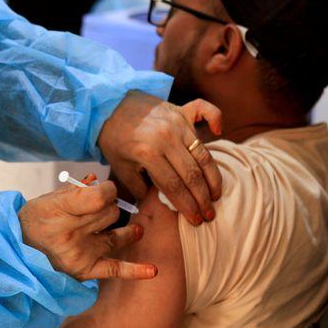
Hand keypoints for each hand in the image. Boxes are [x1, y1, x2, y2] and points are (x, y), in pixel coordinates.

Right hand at [19, 174, 156, 280]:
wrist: (16, 251)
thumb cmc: (34, 221)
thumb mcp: (48, 198)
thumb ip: (75, 190)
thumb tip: (99, 182)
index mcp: (59, 209)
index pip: (100, 195)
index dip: (107, 190)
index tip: (103, 190)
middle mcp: (70, 232)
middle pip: (111, 214)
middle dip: (109, 209)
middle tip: (99, 213)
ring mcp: (79, 253)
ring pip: (117, 236)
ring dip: (125, 230)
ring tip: (134, 230)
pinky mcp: (84, 270)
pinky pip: (114, 269)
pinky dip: (134, 271)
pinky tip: (153, 270)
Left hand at [98, 91, 222, 225]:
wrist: (108, 107)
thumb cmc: (114, 140)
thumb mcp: (121, 168)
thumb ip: (140, 188)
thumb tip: (163, 204)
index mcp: (148, 153)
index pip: (174, 186)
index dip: (187, 206)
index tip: (196, 220)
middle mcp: (166, 137)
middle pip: (192, 174)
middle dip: (203, 198)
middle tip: (210, 214)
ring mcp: (176, 122)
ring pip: (203, 152)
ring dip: (213, 176)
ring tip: (216, 194)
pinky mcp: (181, 110)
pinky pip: (205, 110)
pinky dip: (215, 117)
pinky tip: (218, 131)